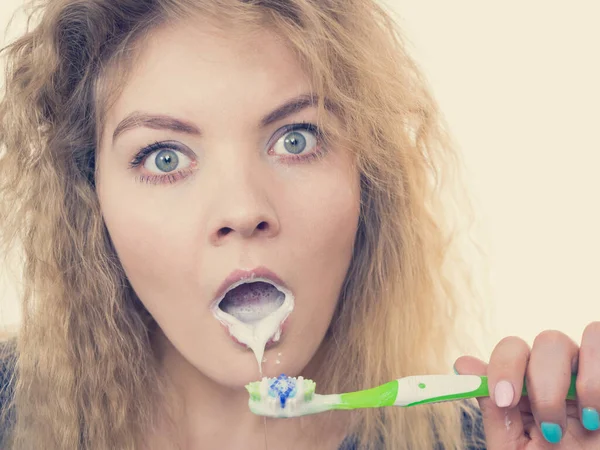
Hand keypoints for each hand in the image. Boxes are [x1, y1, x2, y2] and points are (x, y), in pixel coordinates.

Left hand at [454, 322, 599, 448]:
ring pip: (573, 344)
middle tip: (548, 425)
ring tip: (584, 422)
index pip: (511, 349)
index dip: (504, 367)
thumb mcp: (514, 446)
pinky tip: (597, 415)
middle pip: (547, 341)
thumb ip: (492, 408)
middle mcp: (555, 372)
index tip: (504, 401)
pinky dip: (598, 377)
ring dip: (578, 381)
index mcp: (526, 383)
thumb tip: (463, 363)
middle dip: (544, 380)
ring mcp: (584, 373)